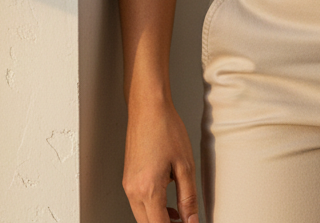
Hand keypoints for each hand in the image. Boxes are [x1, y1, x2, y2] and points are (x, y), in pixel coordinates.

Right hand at [123, 96, 199, 222]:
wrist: (148, 108)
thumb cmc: (166, 129)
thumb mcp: (185, 165)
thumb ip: (188, 197)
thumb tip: (191, 220)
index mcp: (148, 189)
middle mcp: (133, 191)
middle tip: (185, 220)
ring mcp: (128, 185)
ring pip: (142, 216)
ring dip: (158, 219)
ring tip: (179, 213)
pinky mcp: (128, 179)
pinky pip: (138, 203)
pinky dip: (151, 208)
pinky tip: (166, 201)